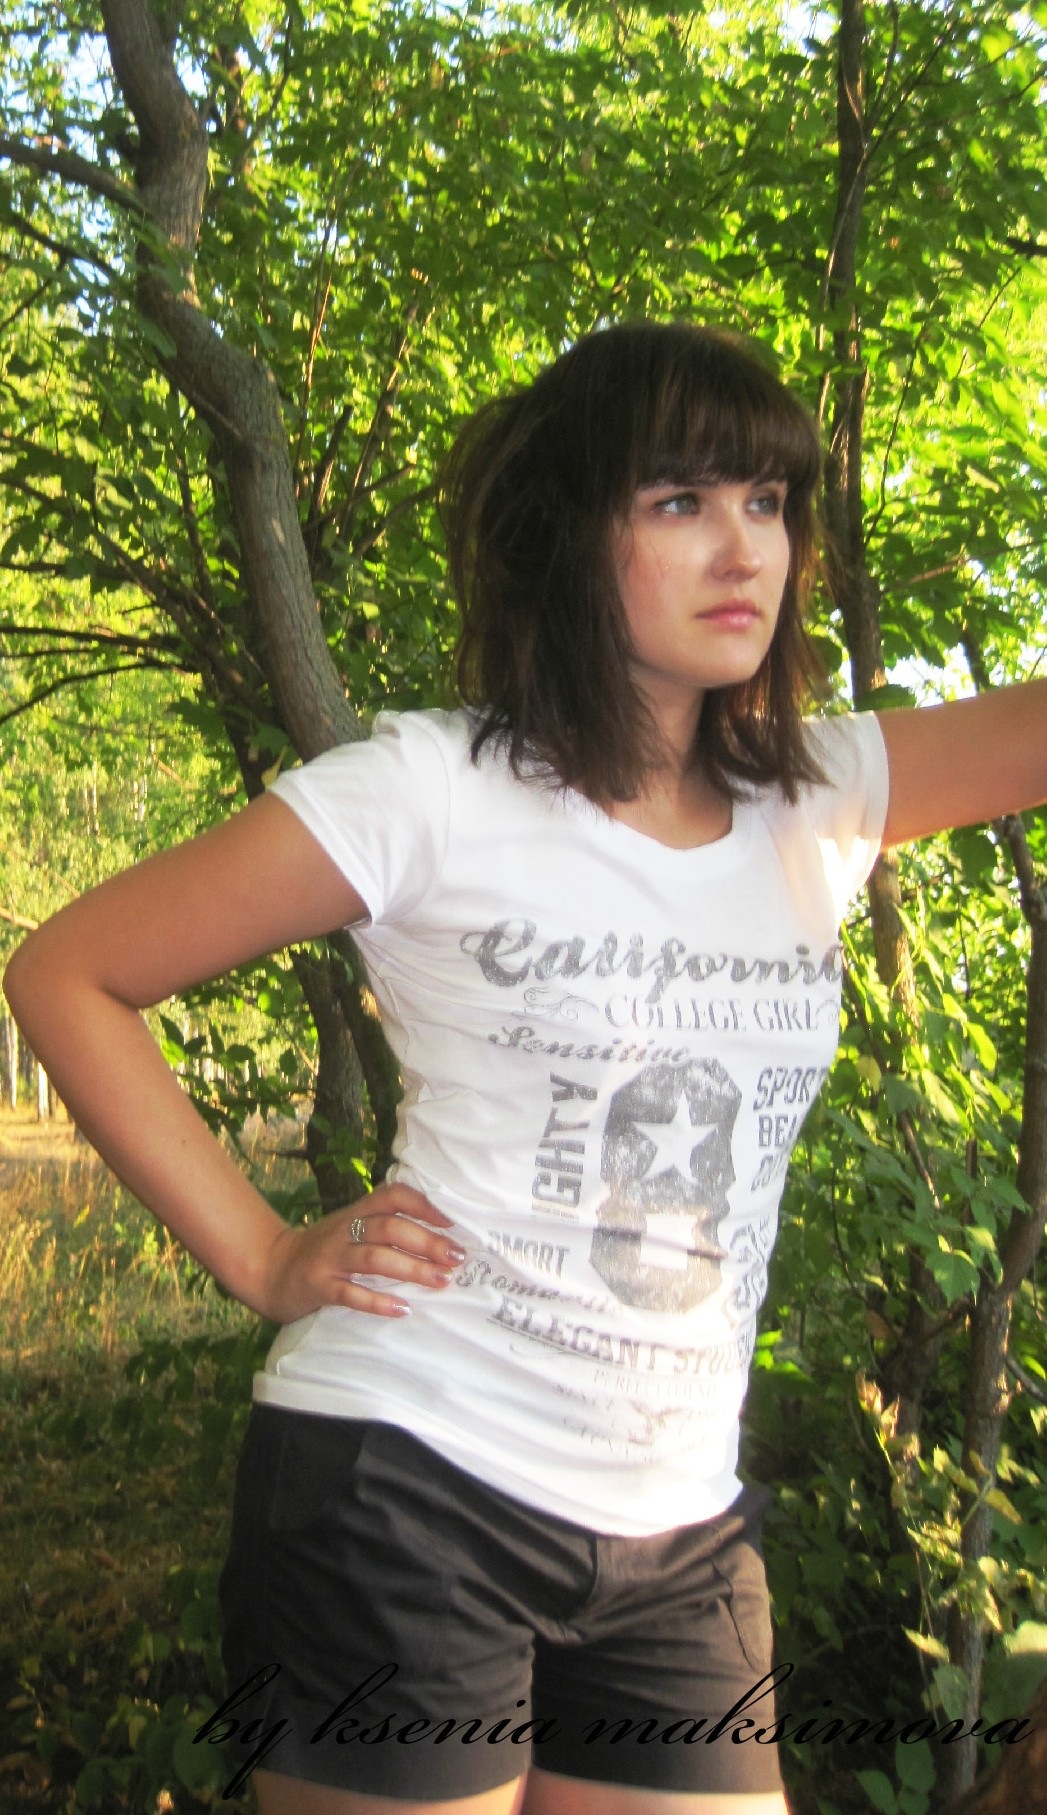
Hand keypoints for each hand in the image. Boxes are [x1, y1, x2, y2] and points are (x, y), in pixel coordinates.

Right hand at [259, 1182, 465, 1323]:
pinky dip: (378, 1301)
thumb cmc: (324, 1250)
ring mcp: (330, 1258)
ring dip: (412, 1269)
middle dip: (427, 1242)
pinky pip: (351, 1293)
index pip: (393, 1197)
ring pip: (375, 1258)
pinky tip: (402, 1309)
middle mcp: (344, 1230)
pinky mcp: (319, 1286)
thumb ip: (382, 1225)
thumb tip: (438, 1236)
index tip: (451, 1223)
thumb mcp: (350, 1228)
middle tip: (456, 1258)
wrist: (271, 1269)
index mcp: (356, 1213)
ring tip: (440, 1281)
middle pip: (390, 1228)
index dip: (424, 1206)